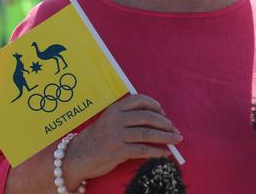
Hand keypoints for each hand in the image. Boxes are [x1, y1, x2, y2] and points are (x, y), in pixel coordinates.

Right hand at [64, 94, 182, 185]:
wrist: (79, 156)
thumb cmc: (98, 138)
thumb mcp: (109, 121)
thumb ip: (127, 117)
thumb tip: (157, 120)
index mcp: (115, 109)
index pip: (139, 100)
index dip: (155, 105)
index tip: (164, 114)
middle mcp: (116, 119)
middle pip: (147, 117)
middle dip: (165, 123)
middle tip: (174, 129)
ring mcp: (117, 135)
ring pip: (147, 133)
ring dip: (166, 137)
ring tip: (176, 140)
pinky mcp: (118, 151)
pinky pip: (143, 150)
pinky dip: (157, 152)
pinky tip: (165, 154)